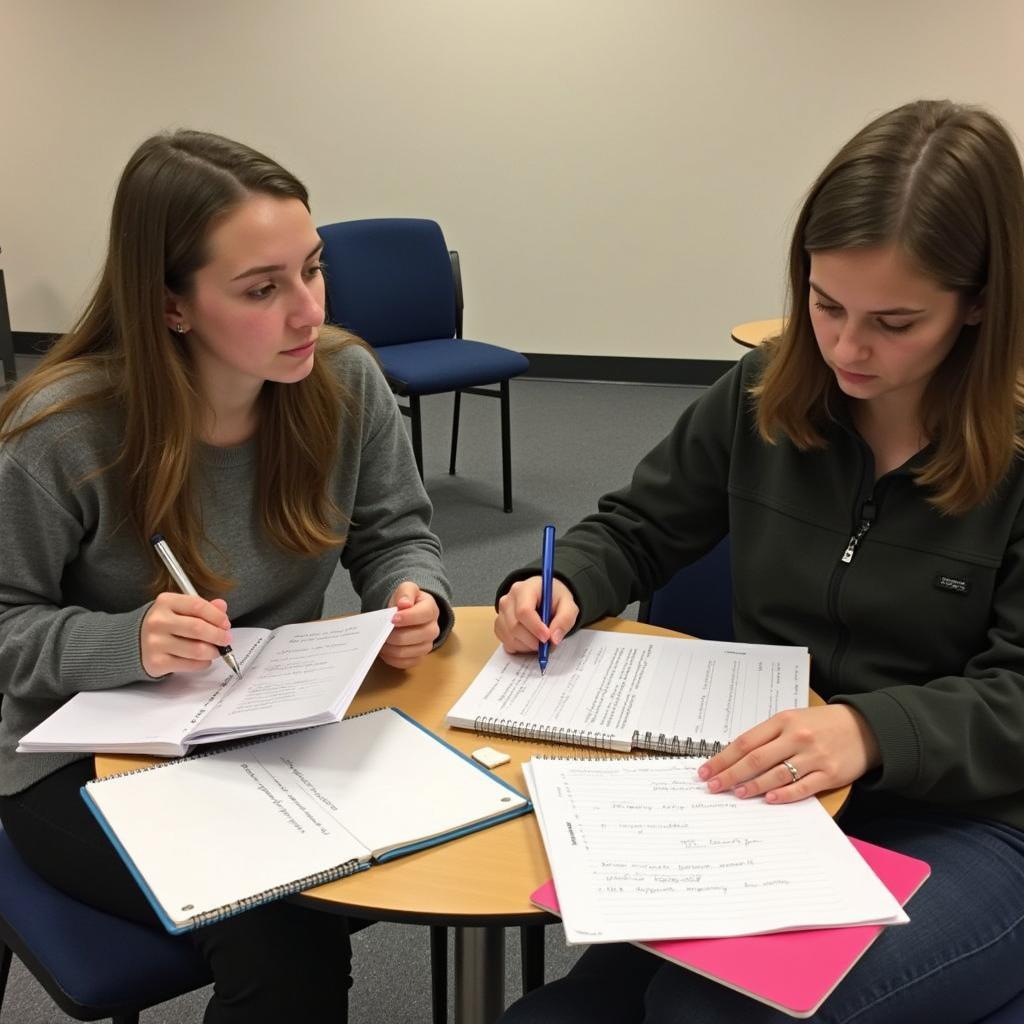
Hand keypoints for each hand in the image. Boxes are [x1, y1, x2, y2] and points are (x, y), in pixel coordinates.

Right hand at [140, 593, 231, 676]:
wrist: (130, 642)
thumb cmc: (160, 624)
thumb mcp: (177, 608)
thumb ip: (200, 606)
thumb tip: (222, 606)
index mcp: (165, 602)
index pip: (198, 606)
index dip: (217, 616)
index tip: (226, 623)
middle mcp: (158, 621)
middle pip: (198, 628)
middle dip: (219, 635)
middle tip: (226, 639)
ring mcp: (155, 642)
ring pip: (196, 649)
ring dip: (213, 651)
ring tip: (216, 650)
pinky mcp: (157, 662)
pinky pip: (189, 664)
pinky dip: (203, 663)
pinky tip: (204, 659)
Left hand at [380, 582, 440, 669]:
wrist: (406, 613)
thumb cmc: (406, 601)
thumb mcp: (406, 589)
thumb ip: (406, 593)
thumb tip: (404, 604)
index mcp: (431, 609)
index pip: (424, 614)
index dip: (408, 617)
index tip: (392, 619)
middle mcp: (433, 629)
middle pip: (419, 636)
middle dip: (397, 635)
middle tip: (382, 631)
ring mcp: (427, 645)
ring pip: (410, 652)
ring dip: (392, 648)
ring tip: (381, 641)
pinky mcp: (418, 657)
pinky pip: (406, 663)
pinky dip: (392, 659)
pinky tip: (385, 651)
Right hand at [495, 576, 578, 653]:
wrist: (544, 597)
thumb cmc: (554, 599)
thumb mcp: (568, 605)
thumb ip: (565, 620)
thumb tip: (554, 639)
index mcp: (524, 589)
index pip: (523, 611)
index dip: (535, 628)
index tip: (547, 637)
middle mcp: (508, 600)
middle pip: (515, 626)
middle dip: (533, 640)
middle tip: (547, 643)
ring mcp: (501, 613)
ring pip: (510, 637)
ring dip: (528, 645)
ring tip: (540, 639)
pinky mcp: (499, 626)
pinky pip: (506, 643)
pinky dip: (520, 647)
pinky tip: (530, 640)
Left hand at [697, 704, 880, 803]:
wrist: (865, 727)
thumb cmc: (822, 724)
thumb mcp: (792, 720)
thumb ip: (768, 736)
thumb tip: (736, 758)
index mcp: (783, 721)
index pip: (745, 742)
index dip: (723, 758)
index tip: (706, 771)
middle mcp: (796, 737)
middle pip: (756, 759)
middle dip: (731, 774)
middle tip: (713, 786)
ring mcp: (814, 756)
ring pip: (776, 774)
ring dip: (753, 786)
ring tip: (736, 794)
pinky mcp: (830, 774)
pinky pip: (803, 787)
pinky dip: (785, 794)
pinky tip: (769, 799)